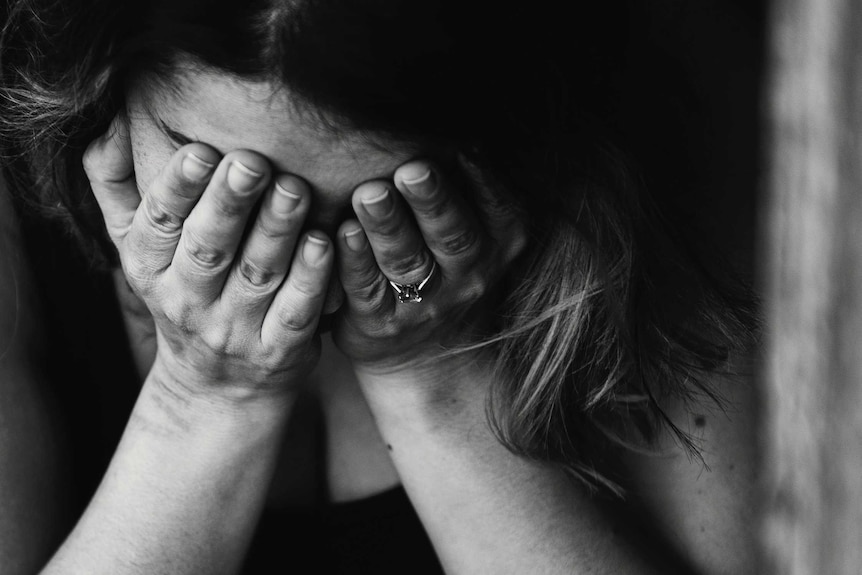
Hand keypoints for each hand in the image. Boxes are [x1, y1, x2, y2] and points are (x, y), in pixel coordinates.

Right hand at [84, 116, 332, 401]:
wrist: (214, 386)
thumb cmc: (180, 291)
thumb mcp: (135, 245)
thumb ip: (116, 184)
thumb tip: (109, 119)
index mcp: (150, 267)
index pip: (159, 223)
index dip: (177, 188)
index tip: (200, 150)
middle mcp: (188, 300)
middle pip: (209, 248)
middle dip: (229, 204)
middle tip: (253, 162)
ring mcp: (234, 330)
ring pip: (256, 275)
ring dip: (276, 231)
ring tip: (295, 189)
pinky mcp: (278, 351)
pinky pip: (295, 312)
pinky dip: (310, 279)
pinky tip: (324, 243)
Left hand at [332, 157, 526, 378]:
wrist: (426, 352)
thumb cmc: (445, 265)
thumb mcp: (475, 229)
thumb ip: (463, 183)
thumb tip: (438, 114)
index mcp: (498, 240)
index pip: (492, 206)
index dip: (474, 178)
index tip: (456, 147)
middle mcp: (469, 274)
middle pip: (452, 235)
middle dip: (432, 201)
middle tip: (412, 169)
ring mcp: (426, 303)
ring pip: (406, 261)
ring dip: (387, 226)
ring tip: (369, 194)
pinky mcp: (381, 323)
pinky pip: (367, 289)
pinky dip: (354, 262)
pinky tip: (341, 234)